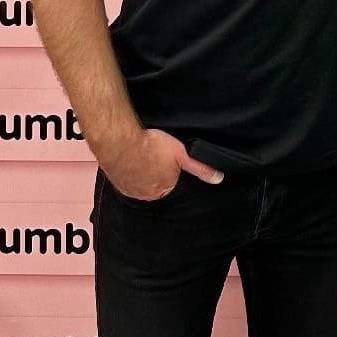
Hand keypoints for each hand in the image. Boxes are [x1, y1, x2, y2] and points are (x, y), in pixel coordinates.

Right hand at [101, 127, 221, 200]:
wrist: (120, 141)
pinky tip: (131, 162)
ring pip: (140, 184)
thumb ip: (200, 168)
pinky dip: (129, 173)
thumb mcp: (182, 154)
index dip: (170, 170)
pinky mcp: (118, 184)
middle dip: (156, 173)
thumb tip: (218, 179)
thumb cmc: (151, 146)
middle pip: (155, 185)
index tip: (166, 159)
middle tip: (154, 157)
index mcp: (163, 190)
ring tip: (142, 158)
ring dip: (142, 174)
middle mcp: (146, 194)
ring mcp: (130, 190)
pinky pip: (126, 181)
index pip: (171, 183)